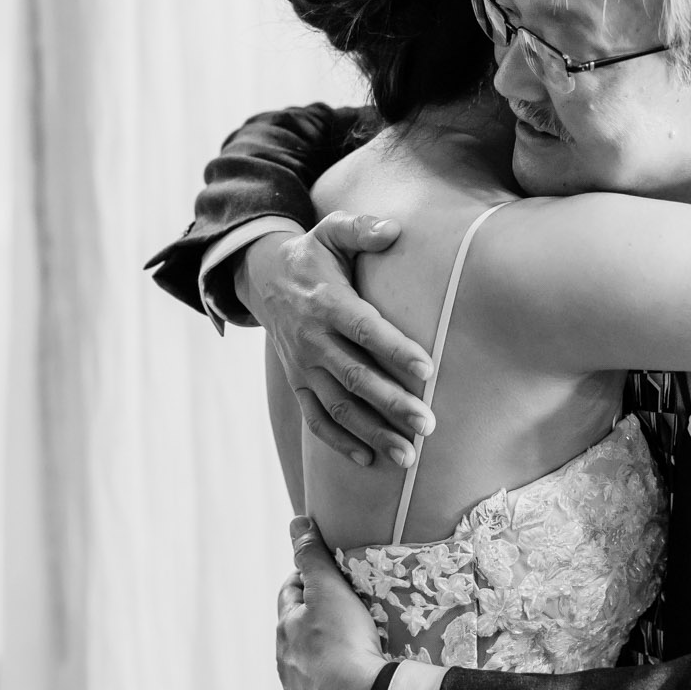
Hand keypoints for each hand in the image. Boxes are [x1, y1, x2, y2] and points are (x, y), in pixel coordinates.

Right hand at [239, 213, 433, 468]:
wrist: (262, 278)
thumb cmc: (312, 256)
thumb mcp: (330, 232)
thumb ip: (360, 230)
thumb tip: (393, 230)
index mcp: (327, 303)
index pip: (364, 329)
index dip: (395, 350)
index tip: (427, 370)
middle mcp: (313, 340)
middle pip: (356, 377)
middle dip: (392, 404)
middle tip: (428, 424)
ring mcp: (304, 366)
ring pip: (339, 407)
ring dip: (373, 433)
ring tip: (408, 455)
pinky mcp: (298, 383)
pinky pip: (316, 419)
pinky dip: (340, 442)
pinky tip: (369, 459)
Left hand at [276, 517, 385, 689]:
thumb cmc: (343, 640)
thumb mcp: (328, 588)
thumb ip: (311, 555)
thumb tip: (295, 522)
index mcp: (286, 628)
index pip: (289, 594)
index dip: (304, 580)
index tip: (324, 575)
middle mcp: (284, 662)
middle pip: (292, 633)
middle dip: (308, 620)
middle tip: (336, 611)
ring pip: (296, 671)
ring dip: (307, 661)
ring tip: (331, 655)